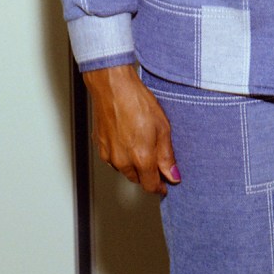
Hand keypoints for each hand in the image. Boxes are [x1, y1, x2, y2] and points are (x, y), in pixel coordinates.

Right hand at [83, 64, 178, 195]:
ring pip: (124, 169)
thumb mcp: (163, 128)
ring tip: (142, 144)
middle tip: (156, 160)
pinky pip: (113, 158)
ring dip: (134, 165)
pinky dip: (122, 155)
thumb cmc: (137, 102)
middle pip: (137, 179)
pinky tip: (128, 138)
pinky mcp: (100, 146)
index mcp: (141, 158)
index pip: (150, 186)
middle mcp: (122, 161)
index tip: (165, 183)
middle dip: (148, 174)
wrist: (113, 86)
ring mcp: (109, 154)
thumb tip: (173, 175)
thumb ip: (167, 156)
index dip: (160, 186)